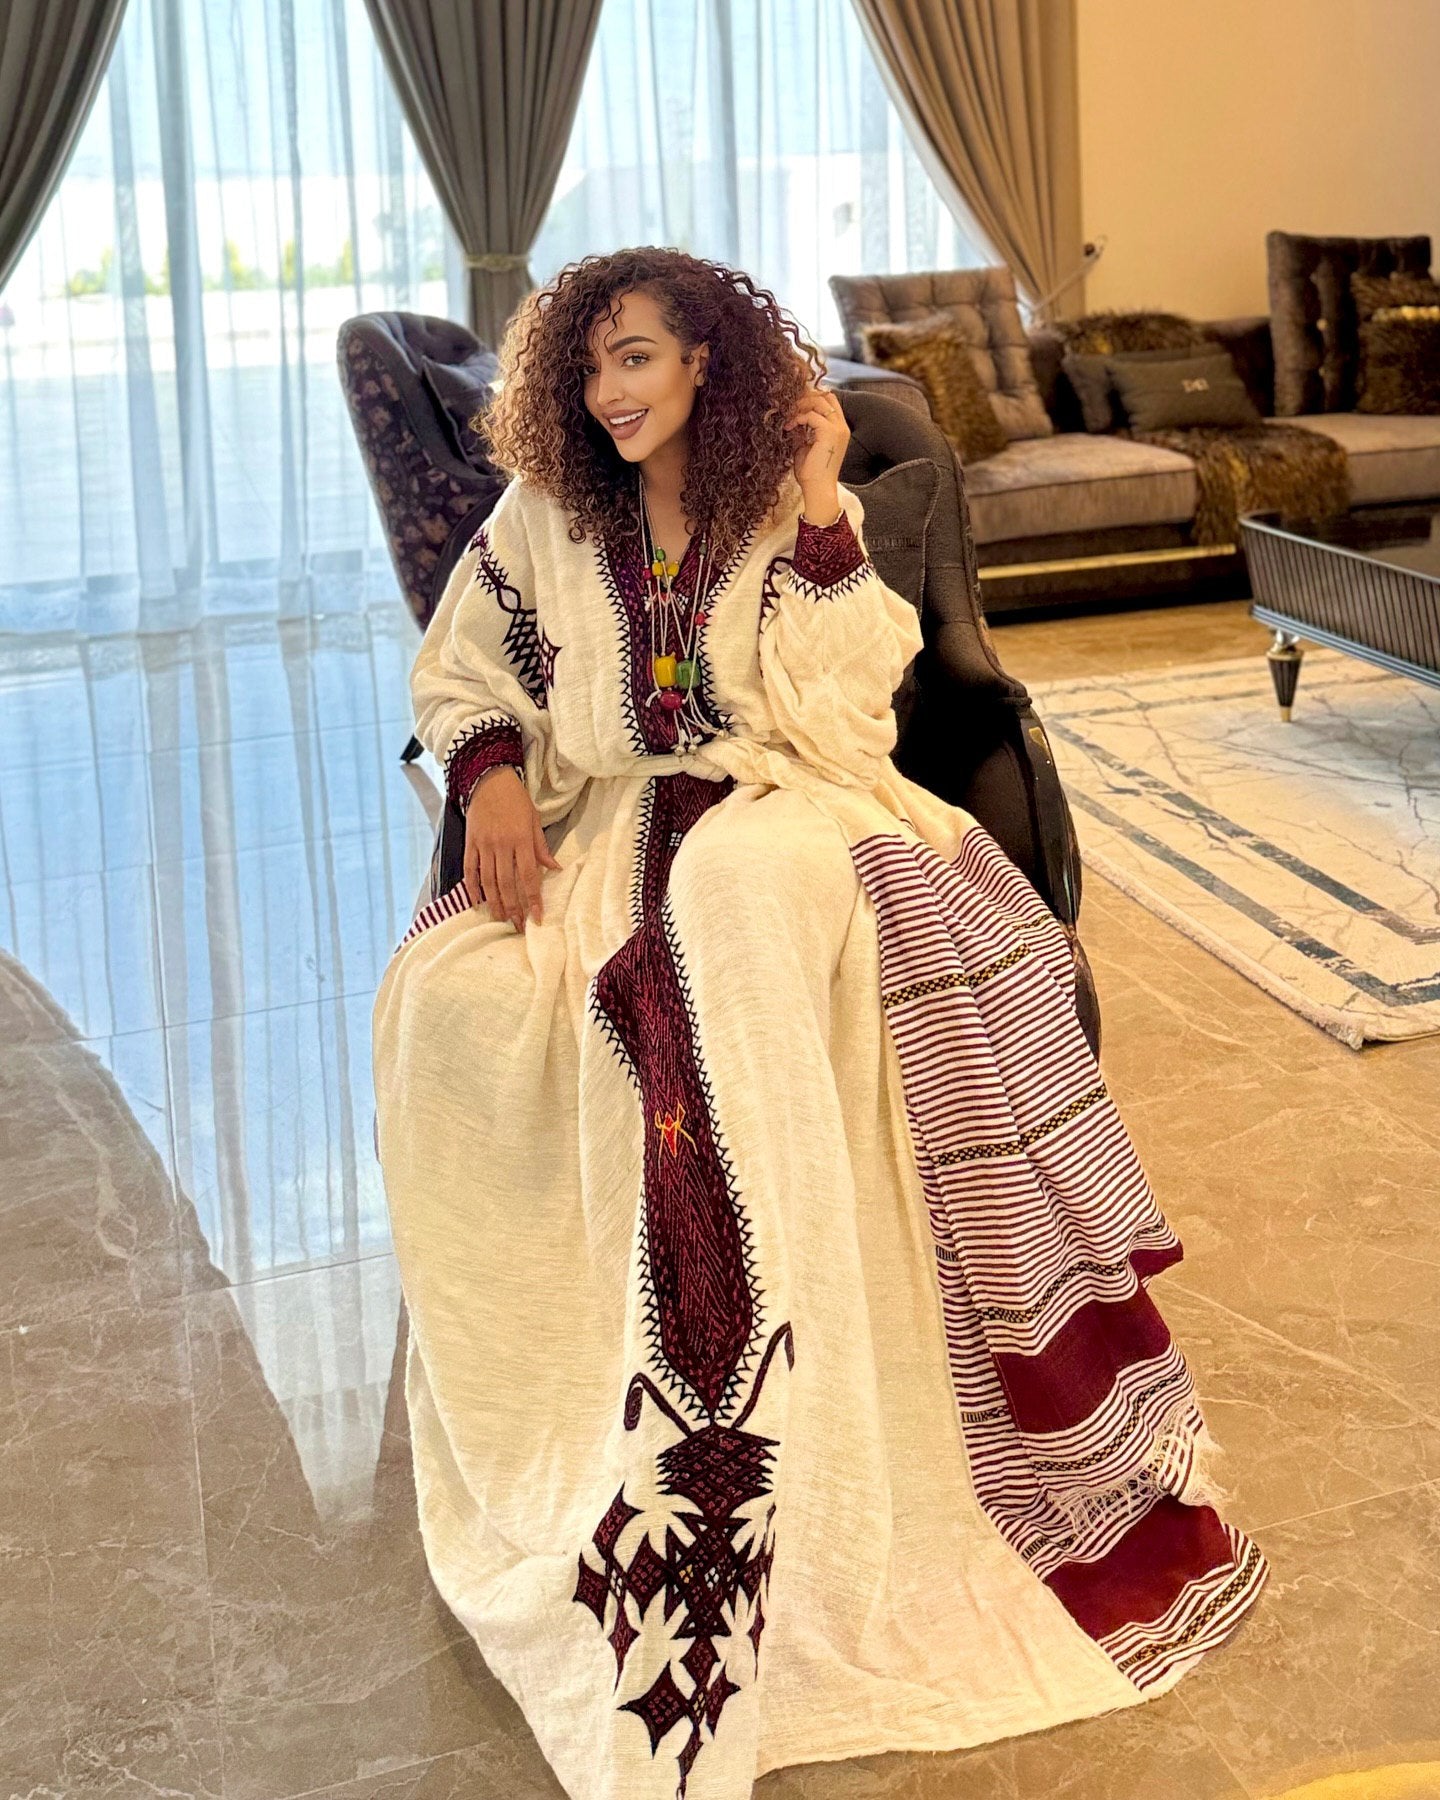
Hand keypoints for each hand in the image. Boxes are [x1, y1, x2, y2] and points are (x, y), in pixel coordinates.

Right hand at [463, 765, 561, 929]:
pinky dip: (473, 888)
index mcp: (522, 840)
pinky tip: (477, 902)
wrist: (489, 779)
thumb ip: (541, 847)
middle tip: (518, 926)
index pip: (529, 876)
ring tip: (501, 919)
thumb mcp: (534, 820)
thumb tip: (555, 869)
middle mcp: (502, 845)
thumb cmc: (516, 800)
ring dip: (495, 903)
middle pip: (508, 884)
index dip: (533, 898)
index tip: (537, 917)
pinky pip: (470, 870)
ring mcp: (484, 845)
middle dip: (514, 908)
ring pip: (489, 881)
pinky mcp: (470, 843)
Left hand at [785, 383, 847, 514]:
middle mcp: (842, 427)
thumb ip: (803, 431)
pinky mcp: (829, 432)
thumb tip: (792, 418)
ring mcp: (837, 428)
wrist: (818, 489)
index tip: (796, 406)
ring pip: (820, 402)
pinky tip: (789, 427)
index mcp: (839, 430)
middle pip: (826, 396)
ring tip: (789, 417)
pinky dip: (798, 418)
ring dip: (801, 406)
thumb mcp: (806, 446)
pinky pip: (811, 415)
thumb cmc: (812, 474)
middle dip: (807, 398)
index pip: (830, 401)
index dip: (813, 398)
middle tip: (790, 407)